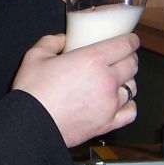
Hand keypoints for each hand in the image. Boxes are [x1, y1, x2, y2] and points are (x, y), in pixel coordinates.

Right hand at [12, 33, 139, 146]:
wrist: (31, 125)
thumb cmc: (32, 92)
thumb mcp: (35, 56)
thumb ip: (50, 42)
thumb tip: (61, 40)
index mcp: (92, 60)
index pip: (125, 45)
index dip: (131, 40)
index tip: (130, 39)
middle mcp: (107, 80)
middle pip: (132, 65)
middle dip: (130, 57)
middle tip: (123, 56)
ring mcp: (110, 104)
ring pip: (132, 87)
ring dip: (128, 80)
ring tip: (119, 79)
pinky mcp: (107, 123)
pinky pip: (130, 112)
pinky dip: (129, 105)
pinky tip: (121, 102)